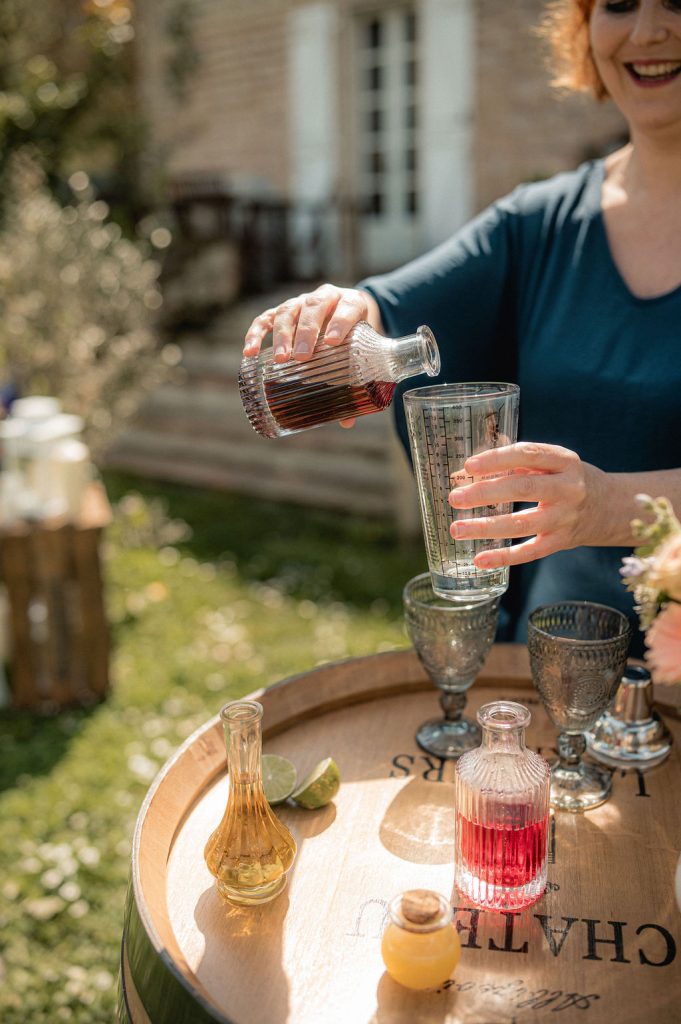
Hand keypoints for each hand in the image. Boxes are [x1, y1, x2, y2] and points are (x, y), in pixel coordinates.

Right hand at [243, 284, 377, 428]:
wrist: (346, 313)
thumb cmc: (356, 338)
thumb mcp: (361, 354)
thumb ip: (355, 383)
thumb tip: (346, 422)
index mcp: (352, 302)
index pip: (348, 307)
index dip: (341, 322)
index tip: (333, 342)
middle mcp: (326, 297)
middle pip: (313, 307)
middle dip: (307, 332)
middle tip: (302, 357)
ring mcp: (302, 302)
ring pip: (289, 311)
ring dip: (283, 334)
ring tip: (280, 359)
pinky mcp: (282, 310)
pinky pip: (265, 319)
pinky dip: (256, 334)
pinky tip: (250, 352)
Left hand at [447, 442, 607, 568]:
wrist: (609, 507)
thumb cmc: (566, 479)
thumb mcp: (552, 463)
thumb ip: (515, 464)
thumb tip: (466, 473)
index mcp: (564, 461)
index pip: (527, 454)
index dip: (497, 459)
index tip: (469, 466)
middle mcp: (568, 488)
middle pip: (523, 489)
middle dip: (486, 493)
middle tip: (455, 497)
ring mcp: (565, 518)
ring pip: (522, 524)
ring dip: (486, 527)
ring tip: (457, 528)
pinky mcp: (560, 542)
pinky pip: (529, 552)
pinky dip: (503, 557)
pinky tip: (479, 559)